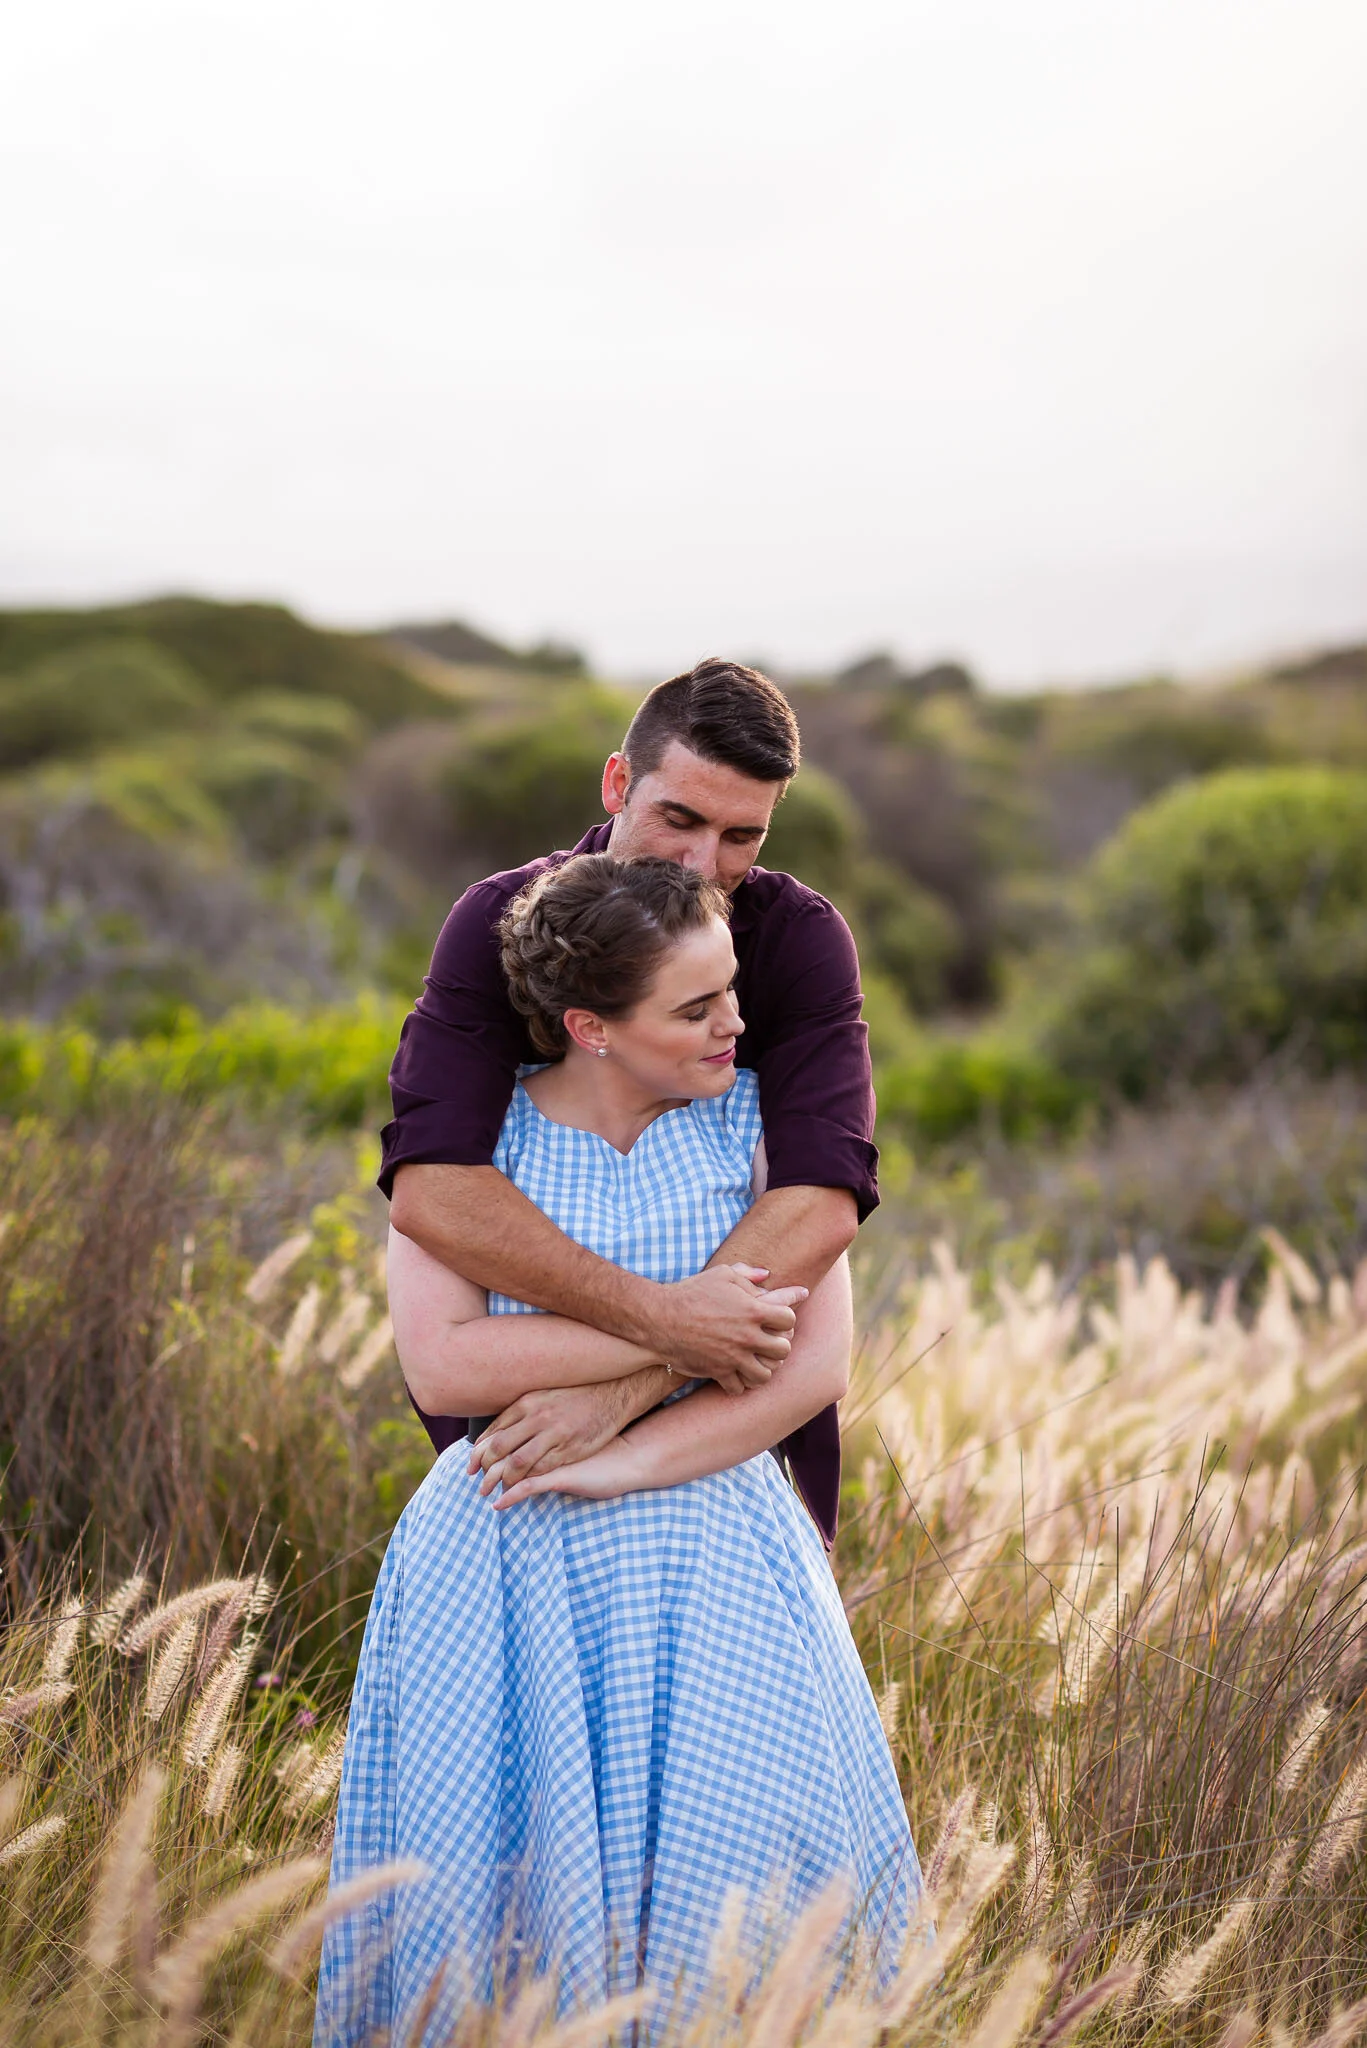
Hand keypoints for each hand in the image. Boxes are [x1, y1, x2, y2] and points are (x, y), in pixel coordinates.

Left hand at [468, 1381, 639, 1496]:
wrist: (614, 1395)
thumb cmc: (579, 1397)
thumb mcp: (545, 1396)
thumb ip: (524, 1411)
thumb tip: (503, 1428)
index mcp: (527, 1402)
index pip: (493, 1431)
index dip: (479, 1451)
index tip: (471, 1465)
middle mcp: (537, 1417)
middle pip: (499, 1447)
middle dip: (483, 1468)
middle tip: (476, 1481)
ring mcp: (553, 1434)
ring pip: (517, 1462)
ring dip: (500, 1480)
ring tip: (492, 1492)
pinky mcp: (569, 1450)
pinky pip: (540, 1472)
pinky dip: (522, 1486)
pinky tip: (510, 1496)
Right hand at [656, 1265, 806, 1392]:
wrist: (660, 1317)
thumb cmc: (691, 1292)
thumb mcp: (721, 1275)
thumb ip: (747, 1274)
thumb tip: (766, 1275)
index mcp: (752, 1310)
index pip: (789, 1320)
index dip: (785, 1319)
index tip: (775, 1320)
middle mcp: (747, 1336)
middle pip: (783, 1350)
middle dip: (778, 1346)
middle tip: (768, 1343)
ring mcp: (733, 1357)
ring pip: (765, 1375)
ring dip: (762, 1369)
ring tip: (755, 1362)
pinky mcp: (718, 1372)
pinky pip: (739, 1388)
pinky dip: (739, 1384)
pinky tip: (735, 1374)